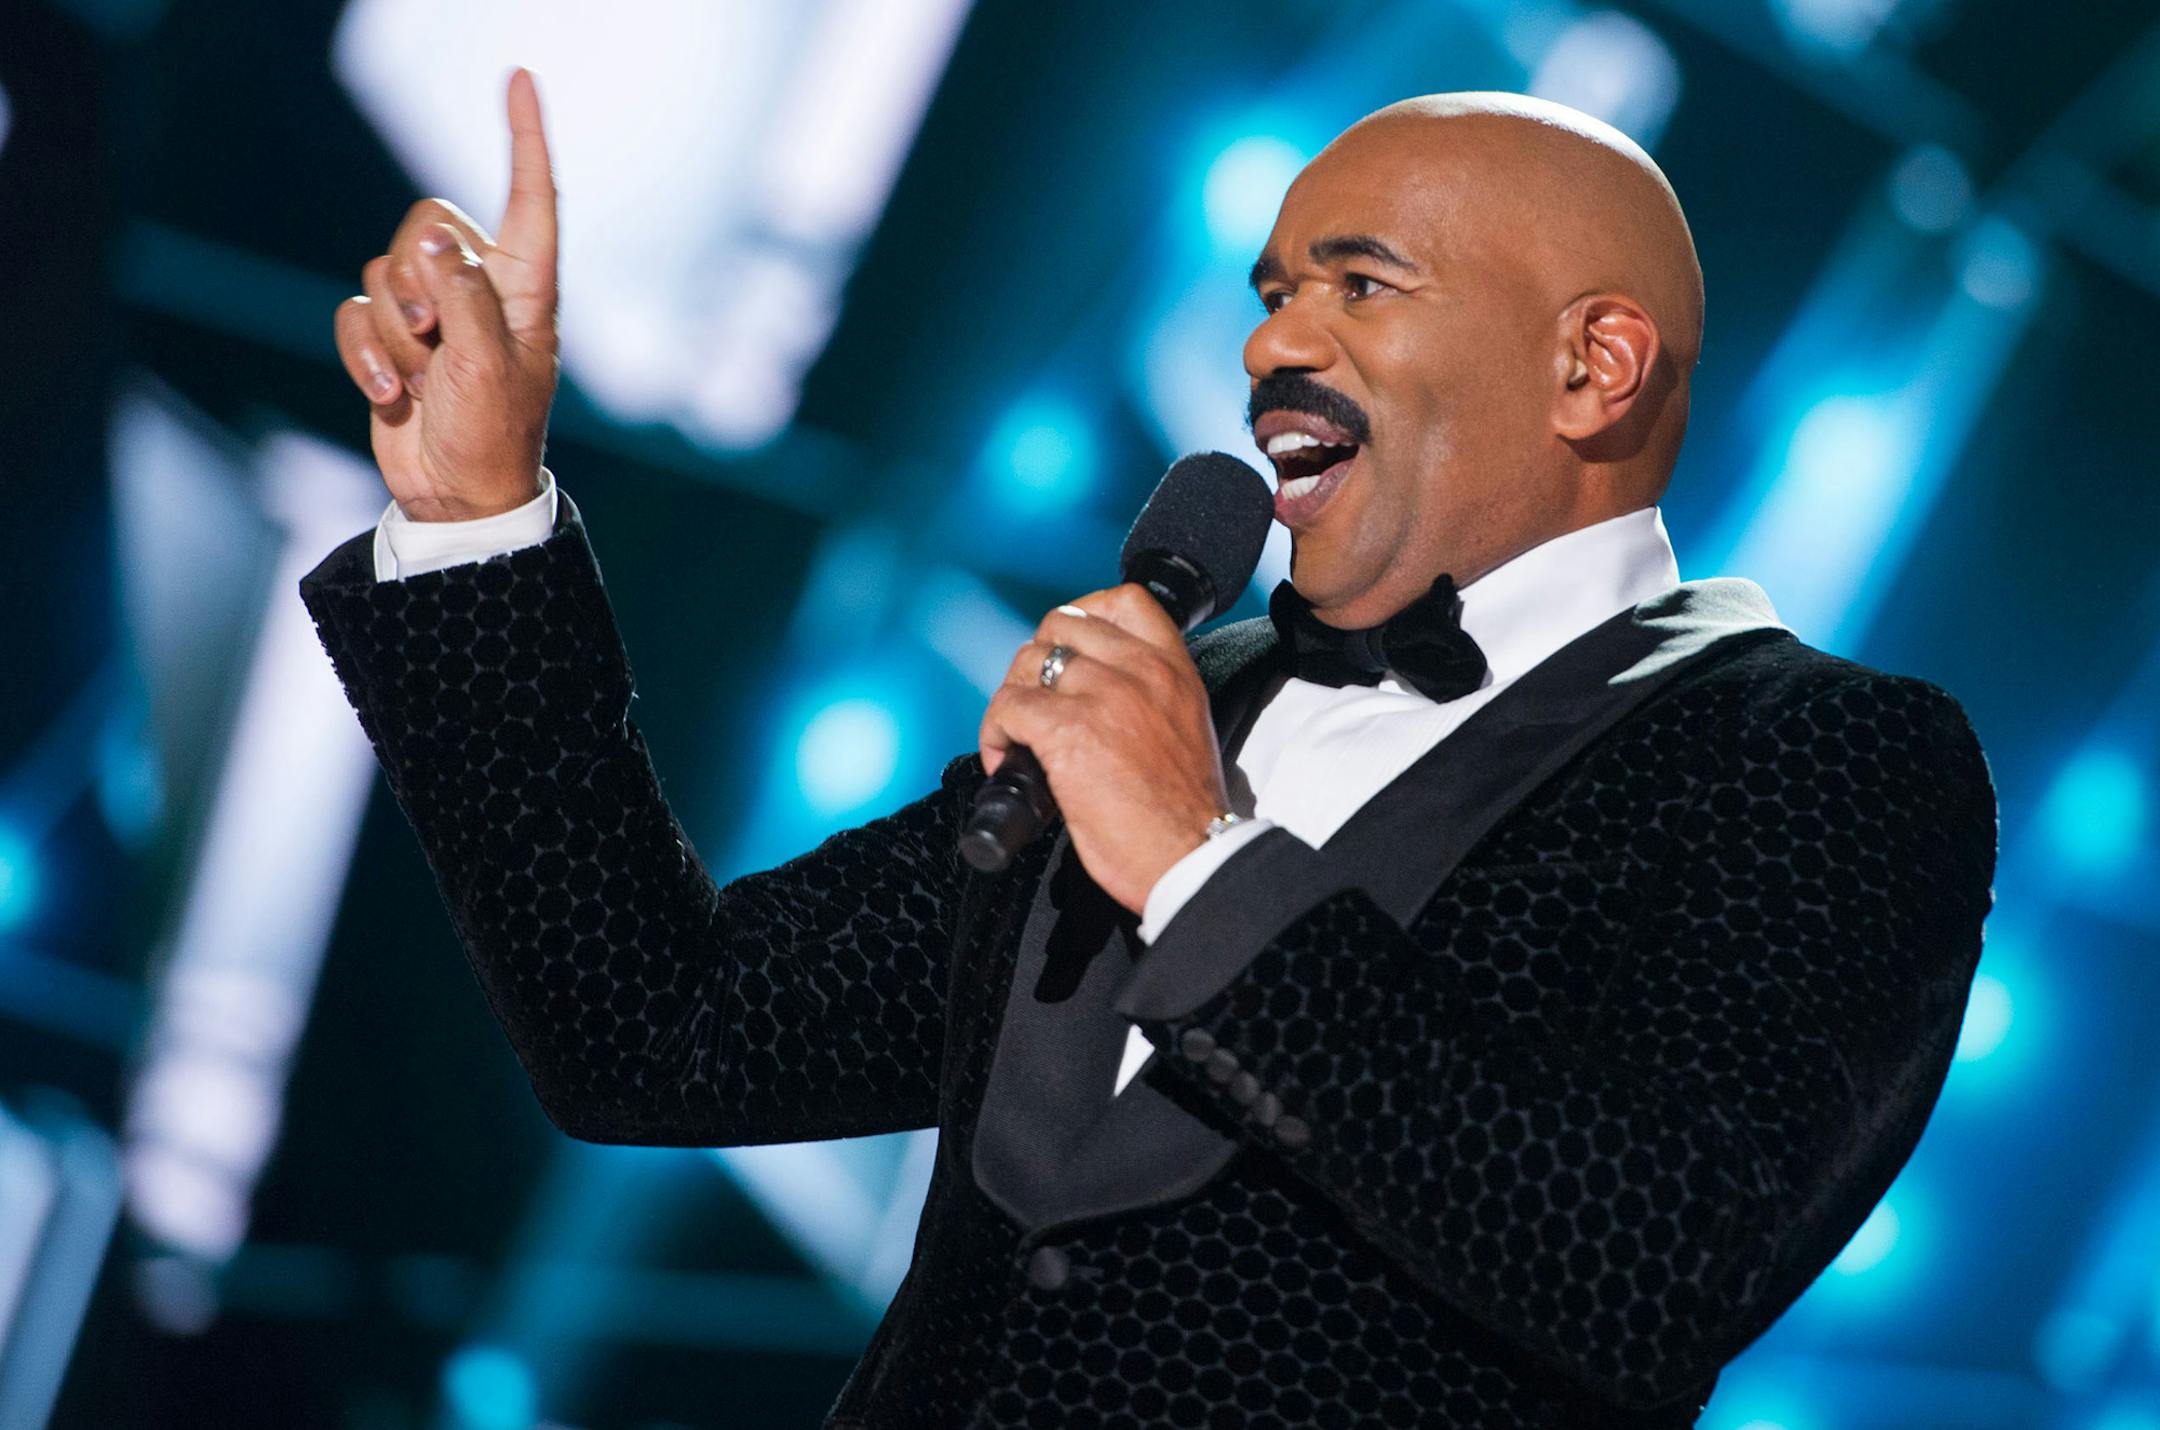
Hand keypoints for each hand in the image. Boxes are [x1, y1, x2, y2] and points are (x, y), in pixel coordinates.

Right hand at [332, 68, 559, 520]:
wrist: (458, 499)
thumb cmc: (494, 437)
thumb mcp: (490, 367)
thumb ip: (466, 299)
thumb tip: (437, 242)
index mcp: (526, 288)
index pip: (530, 198)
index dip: (525, 138)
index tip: (519, 77)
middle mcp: (479, 288)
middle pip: (427, 224)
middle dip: (417, 276)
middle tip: (435, 337)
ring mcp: (432, 313)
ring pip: (384, 271)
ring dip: (393, 330)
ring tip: (421, 377)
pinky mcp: (391, 339)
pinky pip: (354, 314)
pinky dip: (365, 354)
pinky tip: (391, 395)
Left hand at [979, 586, 1230, 914]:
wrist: (1192, 855)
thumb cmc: (1184, 814)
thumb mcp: (1186, 729)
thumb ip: (1149, 698)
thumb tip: (1092, 699)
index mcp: (1173, 669)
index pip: (1125, 601)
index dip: (1084, 614)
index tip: (1068, 649)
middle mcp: (1141, 671)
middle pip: (1061, 624)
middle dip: (1036, 661)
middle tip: (1035, 703)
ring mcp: (1104, 696)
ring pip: (1027, 662)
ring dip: (1011, 699)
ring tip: (1015, 739)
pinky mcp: (1069, 730)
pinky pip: (1009, 706)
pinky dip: (995, 732)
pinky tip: (1005, 760)